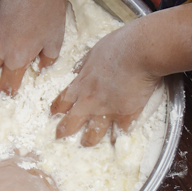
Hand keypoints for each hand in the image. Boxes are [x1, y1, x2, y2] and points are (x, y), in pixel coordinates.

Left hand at [50, 23, 160, 145]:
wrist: (138, 51)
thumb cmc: (117, 46)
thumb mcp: (93, 52)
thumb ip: (85, 64)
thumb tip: (79, 69)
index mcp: (81, 83)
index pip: (62, 101)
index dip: (56, 110)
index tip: (53, 115)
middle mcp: (90, 100)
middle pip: (71, 122)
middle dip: (63, 131)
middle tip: (59, 137)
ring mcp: (107, 110)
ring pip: (92, 133)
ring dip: (89, 140)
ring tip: (87, 144)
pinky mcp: (126, 115)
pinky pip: (120, 132)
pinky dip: (118, 136)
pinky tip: (117, 141)